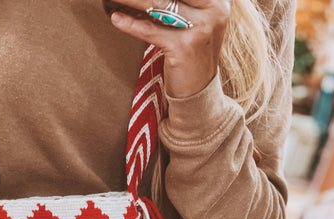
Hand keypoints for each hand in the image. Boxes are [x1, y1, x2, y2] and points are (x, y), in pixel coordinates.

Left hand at [109, 0, 230, 97]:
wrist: (198, 94)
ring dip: (130, 0)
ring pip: (157, 3)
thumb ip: (177, 6)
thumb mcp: (193, 23)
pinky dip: (131, 24)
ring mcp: (201, 28)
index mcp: (217, 1)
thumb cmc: (191, 55)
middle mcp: (214, 10)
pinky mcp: (184, 48)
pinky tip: (116, 18)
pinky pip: (151, 30)